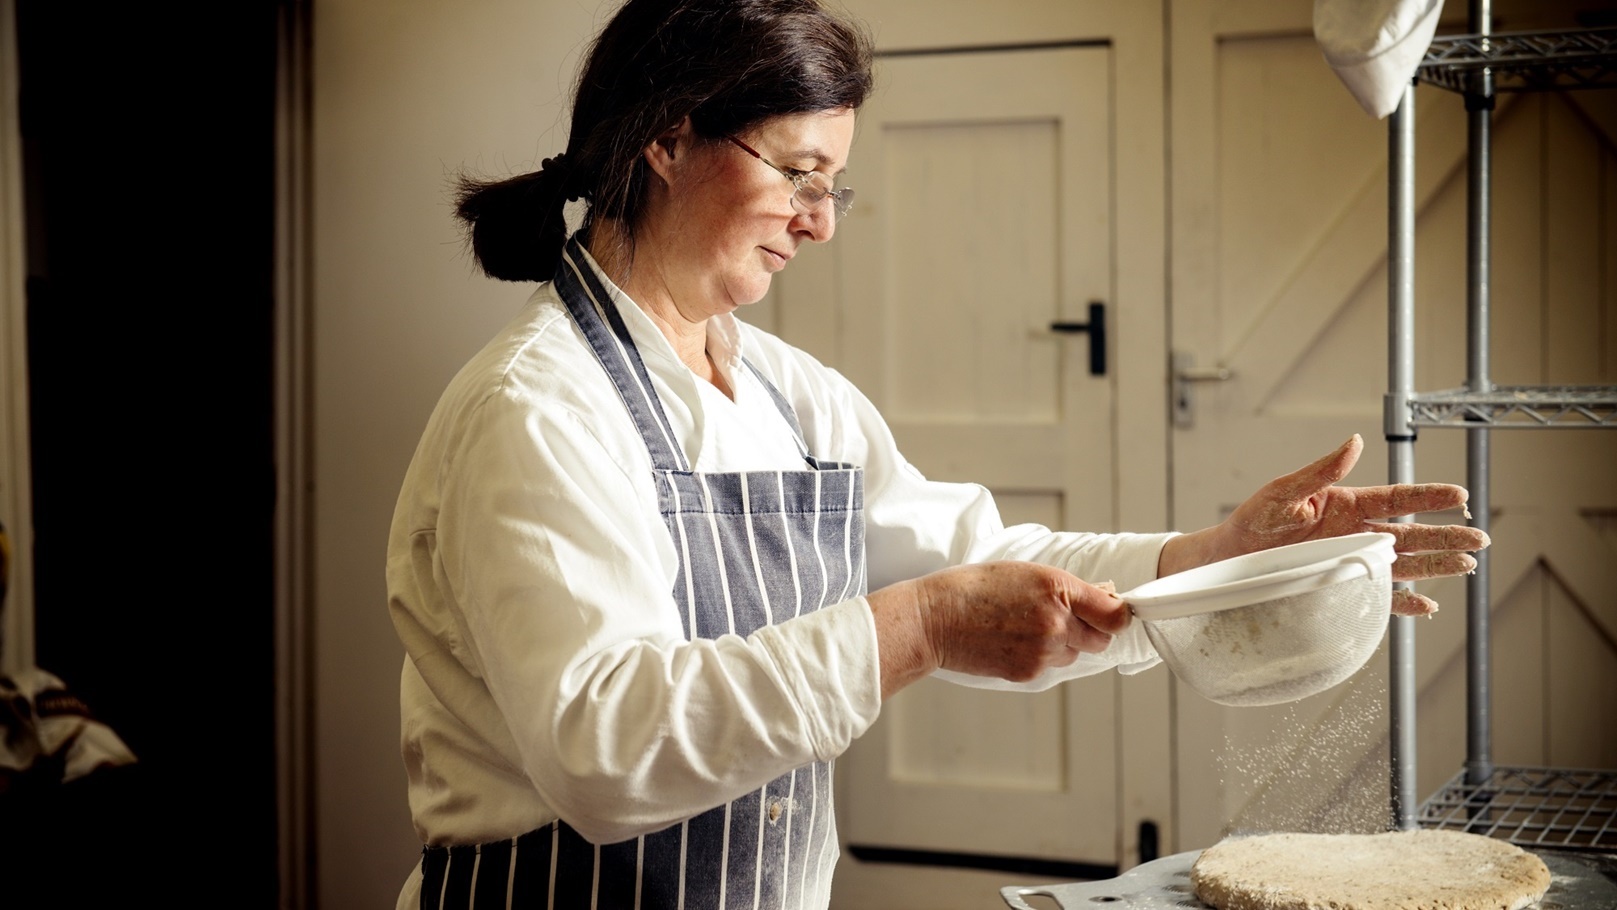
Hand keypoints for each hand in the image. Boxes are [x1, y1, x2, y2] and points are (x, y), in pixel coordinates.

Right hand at [868, 561, 1126, 696]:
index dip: (1118, 615)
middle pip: (1101, 639)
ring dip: (1062, 644)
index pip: (1115, 614)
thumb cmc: (973, 588)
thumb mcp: (1025, 571)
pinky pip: (1050, 667)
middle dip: (1089, 630)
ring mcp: (1043, 650)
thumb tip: (1104, 595)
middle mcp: (1056, 621)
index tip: (1115, 615)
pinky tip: (1012, 641)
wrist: (934, 619)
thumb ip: (1067, 587)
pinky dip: (1039, 657)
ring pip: (1074, 654)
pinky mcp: (1028, 672)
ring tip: (1025, 628)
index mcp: (1057, 587)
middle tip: (1062, 619)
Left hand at [1159, 434, 1487, 616]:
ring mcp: (1350, 562)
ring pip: (1403, 565)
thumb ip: (1319, 471)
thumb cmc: (1252, 522)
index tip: (1458, 494)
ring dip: (1435, 567)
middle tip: (1479, 539)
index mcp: (1345, 505)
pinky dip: (1403, 602)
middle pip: (1410, 534)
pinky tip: (1427, 604)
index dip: (1427, 496)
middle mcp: (1355, 534)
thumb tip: (1354, 443)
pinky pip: (1378, 597)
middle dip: (1445, 536)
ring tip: (1466, 567)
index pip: (1396, 498)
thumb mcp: (1282, 492)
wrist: (1227, 559)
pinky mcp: (1340, 588)